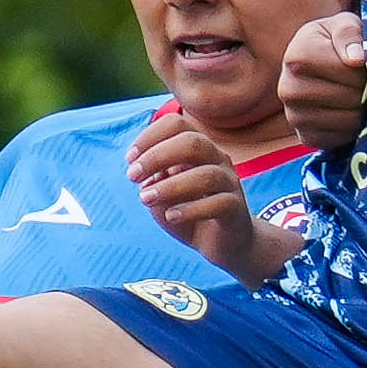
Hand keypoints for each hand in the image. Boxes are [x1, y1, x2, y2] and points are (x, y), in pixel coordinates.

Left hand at [128, 116, 296, 283]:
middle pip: (193, 142)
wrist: (222, 243)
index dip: (149, 136)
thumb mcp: (163, 194)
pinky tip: (170, 216)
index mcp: (198, 148)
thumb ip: (153, 179)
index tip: (129, 159)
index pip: (176, 124)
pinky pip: (219, 203)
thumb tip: (143, 170)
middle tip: (132, 177)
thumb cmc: (189, 211)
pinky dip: (191, 209)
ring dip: (170, 186)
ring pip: (206, 175)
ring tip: (145, 199)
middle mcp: (217, 159)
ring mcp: (230, 183)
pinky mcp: (237, 209)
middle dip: (157, 156)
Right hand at [281, 14, 366, 153]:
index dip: (366, 68)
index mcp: (296, 55)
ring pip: (348, 119)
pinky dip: (354, 127)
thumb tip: (356, 59)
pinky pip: (342, 137)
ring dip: (364, 109)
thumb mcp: (345, 24)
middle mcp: (287, 88)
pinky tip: (351, 111)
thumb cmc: (338, 42)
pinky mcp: (306, 137)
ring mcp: (294, 116)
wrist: (322, 67)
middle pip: (347, 96)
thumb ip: (350, 33)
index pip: (346, 69)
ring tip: (361, 95)